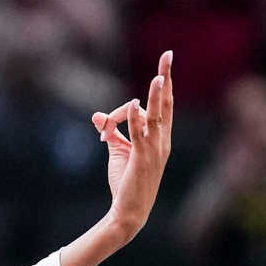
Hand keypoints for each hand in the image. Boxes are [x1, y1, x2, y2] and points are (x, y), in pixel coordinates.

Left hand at [91, 50, 173, 237]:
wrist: (128, 210)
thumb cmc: (125, 181)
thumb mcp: (116, 151)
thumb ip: (110, 131)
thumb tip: (97, 115)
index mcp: (160, 138)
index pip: (162, 106)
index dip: (160, 86)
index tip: (157, 70)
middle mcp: (162, 140)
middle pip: (166, 104)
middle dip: (166, 79)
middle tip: (168, 55)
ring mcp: (155, 149)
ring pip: (157, 116)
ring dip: (157, 96)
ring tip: (158, 76)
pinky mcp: (143, 159)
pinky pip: (140, 134)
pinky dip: (135, 119)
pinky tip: (131, 106)